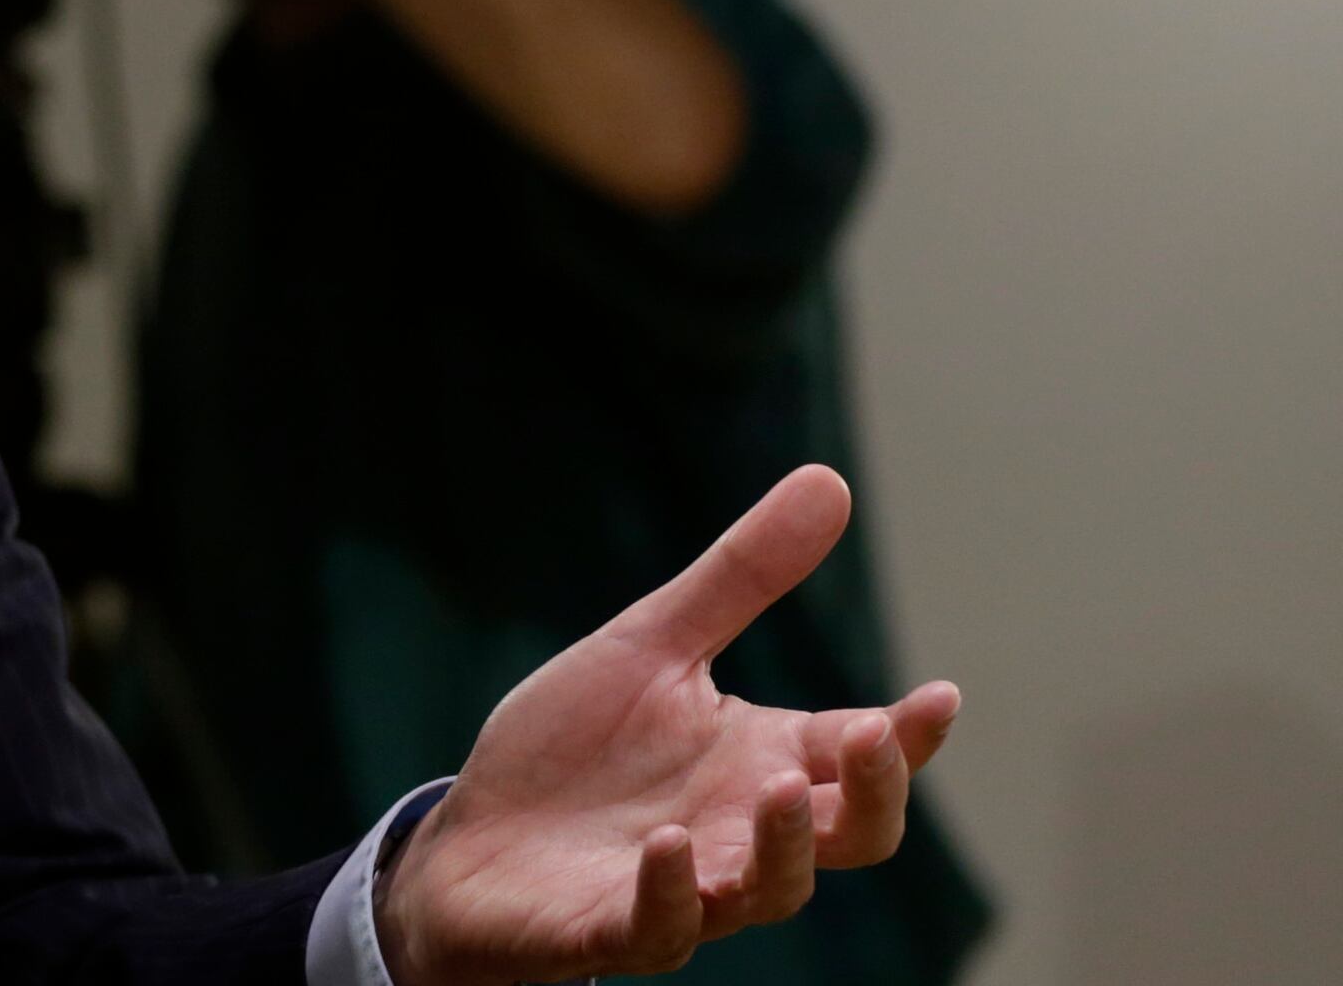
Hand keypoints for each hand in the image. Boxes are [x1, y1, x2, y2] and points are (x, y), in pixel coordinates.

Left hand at [374, 467, 962, 985]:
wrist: (472, 840)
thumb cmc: (573, 751)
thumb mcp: (652, 647)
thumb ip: (740, 578)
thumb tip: (830, 482)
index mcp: (761, 759)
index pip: (860, 754)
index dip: (907, 735)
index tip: (939, 696)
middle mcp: (740, 830)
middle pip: (849, 834)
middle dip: (873, 795)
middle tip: (872, 739)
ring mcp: (687, 889)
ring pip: (772, 891)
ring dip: (785, 845)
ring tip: (778, 787)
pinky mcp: (613, 928)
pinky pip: (662, 930)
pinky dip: (673, 893)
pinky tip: (665, 846)